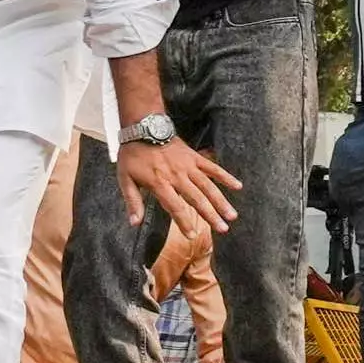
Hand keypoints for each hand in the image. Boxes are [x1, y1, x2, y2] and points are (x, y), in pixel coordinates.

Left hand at [114, 134, 241, 239]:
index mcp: (159, 183)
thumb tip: (134, 223)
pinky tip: (238, 186)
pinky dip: (225, 176)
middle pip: (197, 198)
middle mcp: (177, 175)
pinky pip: (212, 167)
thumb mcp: (125, 179)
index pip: (175, 207)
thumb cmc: (133, 155)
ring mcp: (188, 166)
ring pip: (208, 186)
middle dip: (211, 215)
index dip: (184, 222)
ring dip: (221, 201)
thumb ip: (132, 202)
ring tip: (232, 216)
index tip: (192, 235)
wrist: (143, 127)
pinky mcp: (195, 156)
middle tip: (223, 230)